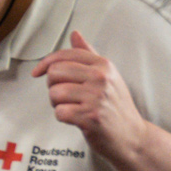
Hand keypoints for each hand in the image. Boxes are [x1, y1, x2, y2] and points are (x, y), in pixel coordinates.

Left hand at [35, 32, 147, 160]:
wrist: (133, 136)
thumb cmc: (116, 106)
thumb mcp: (108, 75)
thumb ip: (89, 55)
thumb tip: (75, 34)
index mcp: (103, 65)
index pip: (65, 55)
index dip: (45, 63)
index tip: (37, 73)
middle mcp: (101, 78)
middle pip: (54, 73)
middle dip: (53, 86)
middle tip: (66, 96)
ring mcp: (96, 97)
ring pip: (54, 93)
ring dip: (57, 103)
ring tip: (73, 107)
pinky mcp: (90, 117)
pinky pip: (59, 112)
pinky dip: (63, 117)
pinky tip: (76, 119)